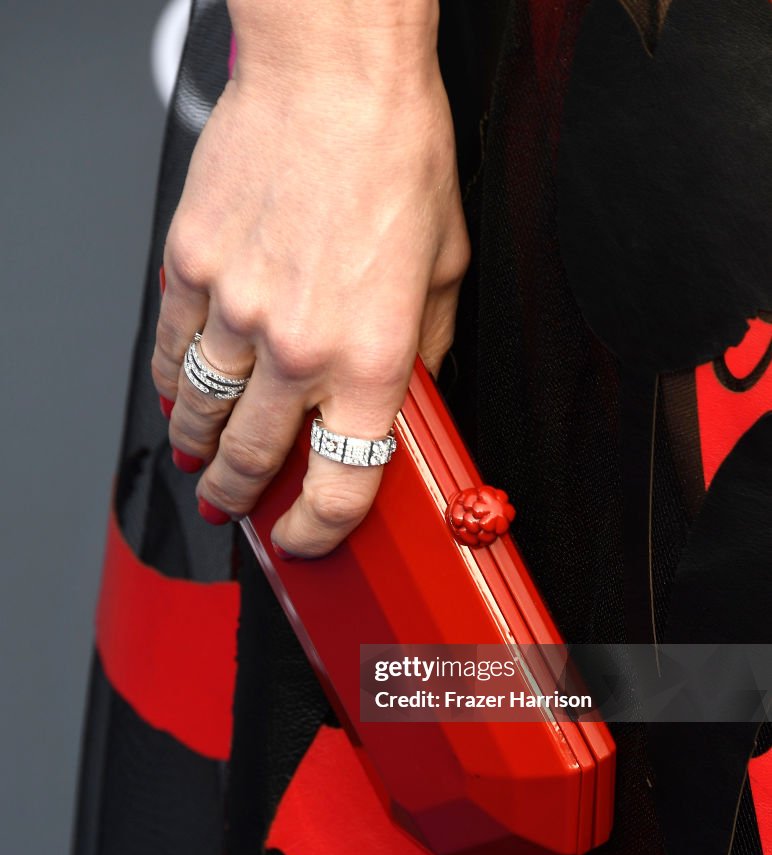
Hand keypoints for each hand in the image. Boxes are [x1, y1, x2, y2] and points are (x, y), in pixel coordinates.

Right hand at [152, 8, 468, 556]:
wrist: (334, 75)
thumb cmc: (397, 156)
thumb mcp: (446, 268)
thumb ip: (428, 350)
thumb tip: (409, 396)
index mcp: (373, 355)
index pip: (342, 482)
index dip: (320, 530)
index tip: (307, 539)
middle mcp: (299, 344)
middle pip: (254, 458)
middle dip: (241, 497)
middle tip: (234, 506)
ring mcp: (236, 308)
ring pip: (200, 411)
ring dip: (198, 447)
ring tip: (201, 459)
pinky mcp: (191, 267)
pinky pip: (167, 348)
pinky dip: (169, 382)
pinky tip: (176, 392)